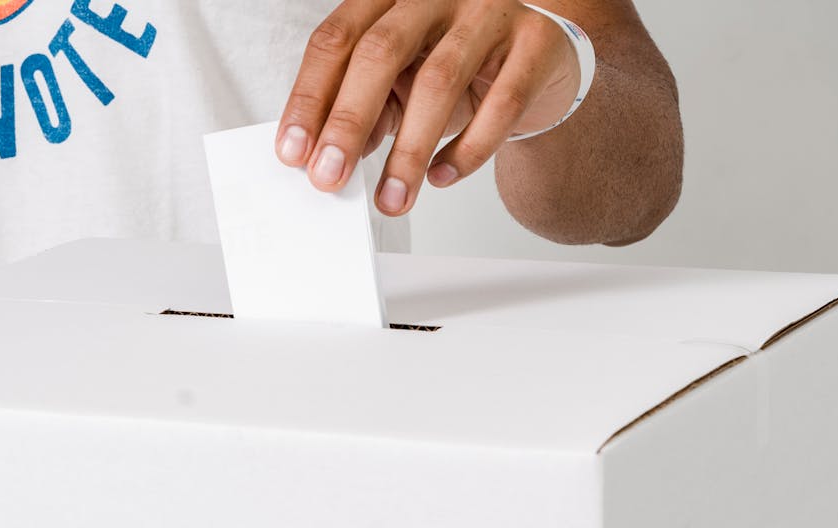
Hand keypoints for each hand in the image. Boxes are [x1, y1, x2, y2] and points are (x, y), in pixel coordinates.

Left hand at [276, 0, 581, 215]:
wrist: (544, 50)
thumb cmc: (461, 60)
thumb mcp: (405, 77)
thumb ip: (370, 105)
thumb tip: (334, 151)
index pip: (336, 40)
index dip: (309, 97)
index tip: (293, 151)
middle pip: (380, 52)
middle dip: (348, 121)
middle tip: (329, 175)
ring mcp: (490, 12)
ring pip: (439, 81)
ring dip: (408, 151)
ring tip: (391, 198)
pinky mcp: (537, 43)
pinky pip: (501, 104)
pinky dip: (468, 149)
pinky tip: (442, 176)